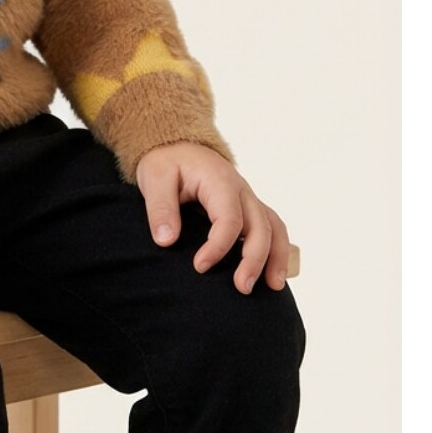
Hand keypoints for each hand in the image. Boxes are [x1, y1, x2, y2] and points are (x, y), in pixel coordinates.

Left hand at [135, 141, 290, 294]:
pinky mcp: (248, 207)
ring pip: (273, 227)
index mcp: (219, 180)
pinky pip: (271, 227)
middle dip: (254, 259)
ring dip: (276, 256)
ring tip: (273, 286)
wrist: (176, 145)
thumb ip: (160, 208)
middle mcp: (240, 189)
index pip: (229, 218)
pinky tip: (272, 272)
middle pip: (260, 225)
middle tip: (242, 287)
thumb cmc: (166, 161)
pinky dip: (277, 248)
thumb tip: (166, 241)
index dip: (218, 246)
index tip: (200, 266)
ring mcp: (247, 198)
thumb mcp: (154, 177)